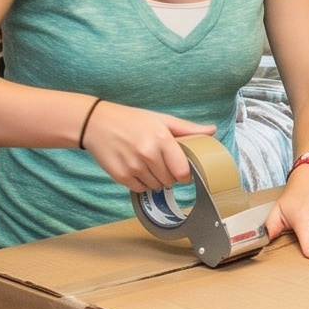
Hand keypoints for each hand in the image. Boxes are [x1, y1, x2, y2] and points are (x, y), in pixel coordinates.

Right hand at [81, 102, 213, 192]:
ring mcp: (133, 166)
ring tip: (146, 163)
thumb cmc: (131, 120)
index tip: (182, 170)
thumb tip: (212, 131)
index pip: (182, 171)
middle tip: (160, 162)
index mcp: (161, 139)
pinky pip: (140, 189)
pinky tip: (135, 167)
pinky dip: (141, 182)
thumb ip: (187, 129)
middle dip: (169, 175)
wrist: (95, 123)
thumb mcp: (161, 119)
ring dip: (155, 179)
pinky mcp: (121, 176)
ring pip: (156, 186)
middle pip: (170, 181)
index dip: (185, 174)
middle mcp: (148, 154)